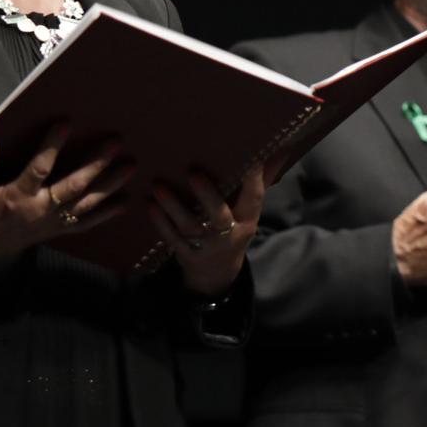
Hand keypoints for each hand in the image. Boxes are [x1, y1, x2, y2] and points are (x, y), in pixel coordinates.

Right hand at [0, 126, 130, 282]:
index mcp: (18, 196)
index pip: (39, 168)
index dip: (52, 145)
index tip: (67, 123)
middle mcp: (39, 210)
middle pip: (74, 186)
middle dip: (97, 164)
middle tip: (116, 143)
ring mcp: (51, 223)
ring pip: (86, 204)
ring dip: (110, 186)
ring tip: (130, 168)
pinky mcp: (56, 232)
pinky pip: (85, 224)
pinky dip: (105, 214)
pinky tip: (124, 203)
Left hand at [148, 165, 264, 295]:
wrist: (217, 273)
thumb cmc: (233, 230)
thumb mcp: (248, 213)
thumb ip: (257, 184)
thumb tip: (276, 153)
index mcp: (247, 220)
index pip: (254, 198)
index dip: (253, 180)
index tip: (249, 159)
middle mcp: (229, 234)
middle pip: (219, 215)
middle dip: (207, 195)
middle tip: (193, 173)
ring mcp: (206, 246)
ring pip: (190, 226)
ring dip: (173, 206)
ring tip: (159, 186)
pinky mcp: (186, 254)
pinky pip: (171, 237)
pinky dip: (160, 222)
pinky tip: (150, 205)